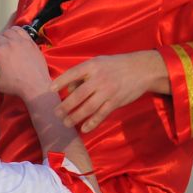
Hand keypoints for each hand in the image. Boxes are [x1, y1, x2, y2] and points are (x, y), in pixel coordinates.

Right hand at [0, 26, 48, 99]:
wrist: (35, 85)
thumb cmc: (16, 85)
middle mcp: (9, 44)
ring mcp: (20, 41)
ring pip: (7, 32)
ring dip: (4, 38)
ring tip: (5, 45)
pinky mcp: (29, 42)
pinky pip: (19, 30)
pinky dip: (15, 32)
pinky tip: (14, 39)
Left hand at [51, 51, 167, 131]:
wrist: (142, 70)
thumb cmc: (115, 66)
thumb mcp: (98, 63)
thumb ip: (83, 74)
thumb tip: (68, 89)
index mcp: (92, 66)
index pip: (73, 73)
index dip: (61, 82)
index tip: (50, 90)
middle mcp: (99, 79)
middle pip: (78, 95)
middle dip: (66, 106)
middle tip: (56, 113)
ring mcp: (107, 91)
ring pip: (88, 107)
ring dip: (75, 117)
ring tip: (66, 123)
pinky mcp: (115, 102)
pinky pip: (101, 114)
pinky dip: (92, 123)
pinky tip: (84, 129)